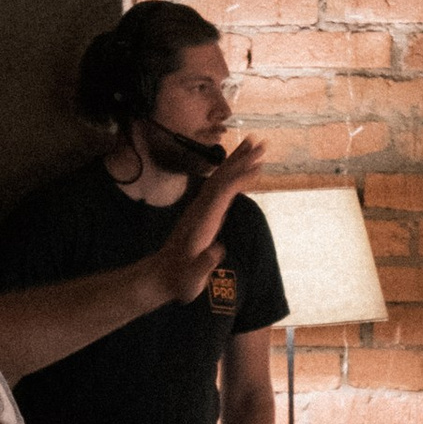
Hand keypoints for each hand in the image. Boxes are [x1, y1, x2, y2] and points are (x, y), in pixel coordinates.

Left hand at [155, 137, 266, 301]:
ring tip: (253, 146)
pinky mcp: (202, 213)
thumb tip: (217, 250)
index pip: (222, 191)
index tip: (258, 166)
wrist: (162, 277)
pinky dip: (232, 177)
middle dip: (241, 159)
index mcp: (202, 220)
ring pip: (219, 179)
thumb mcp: (192, 278)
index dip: (239, 178)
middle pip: (221, 177)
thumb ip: (203, 264)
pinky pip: (219, 188)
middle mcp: (200, 209)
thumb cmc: (180, 280)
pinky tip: (241, 172)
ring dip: (236, 162)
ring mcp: (200, 209)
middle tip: (260, 142)